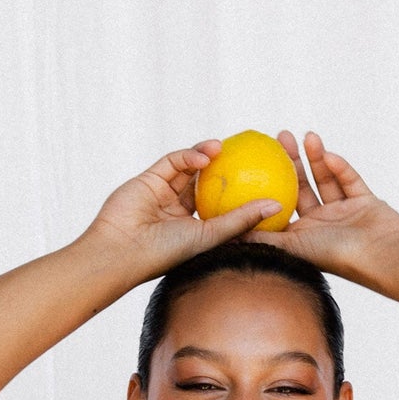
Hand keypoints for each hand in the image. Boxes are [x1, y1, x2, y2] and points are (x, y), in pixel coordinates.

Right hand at [81, 142, 283, 282]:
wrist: (120, 250)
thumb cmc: (168, 252)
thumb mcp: (211, 236)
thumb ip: (242, 219)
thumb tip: (278, 205)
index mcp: (197, 231)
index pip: (224, 208)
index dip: (244, 194)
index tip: (266, 180)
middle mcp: (181, 213)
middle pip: (209, 184)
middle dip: (228, 168)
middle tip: (250, 153)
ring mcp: (164, 194)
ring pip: (192, 169)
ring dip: (209, 156)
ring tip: (225, 147)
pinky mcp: (150, 179)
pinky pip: (174, 162)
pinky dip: (190, 156)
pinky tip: (207, 153)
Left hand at [237, 131, 398, 286]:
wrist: (382, 257)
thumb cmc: (337, 256)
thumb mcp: (294, 246)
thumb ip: (265, 237)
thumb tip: (229, 233)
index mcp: (303, 235)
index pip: (282, 205)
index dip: (269, 184)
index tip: (257, 161)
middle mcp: (322, 223)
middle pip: (303, 186)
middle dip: (292, 161)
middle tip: (279, 137)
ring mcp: (344, 212)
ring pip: (326, 179)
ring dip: (316, 157)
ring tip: (306, 135)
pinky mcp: (366, 202)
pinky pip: (350, 180)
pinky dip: (340, 168)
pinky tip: (329, 154)